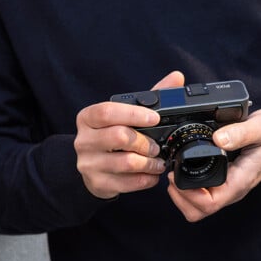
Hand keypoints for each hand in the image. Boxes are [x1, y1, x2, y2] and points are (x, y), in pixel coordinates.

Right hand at [75, 71, 185, 198]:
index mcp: (88, 118)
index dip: (133, 114)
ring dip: (149, 163)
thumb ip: (150, 97)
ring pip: (126, 162)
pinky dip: (145, 179)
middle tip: (157, 147)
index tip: (155, 119)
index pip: (106, 112)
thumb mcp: (125, 115)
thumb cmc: (112, 135)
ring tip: (158, 162)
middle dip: (145, 142)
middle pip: (119, 137)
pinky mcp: (97, 183)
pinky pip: (127, 183)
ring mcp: (87, 164)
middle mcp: (83, 140)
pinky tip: (151, 175)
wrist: (93, 167)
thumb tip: (177, 77)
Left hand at [167, 108, 260, 221]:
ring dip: (181, 196)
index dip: (187, 195)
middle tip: (171, 174)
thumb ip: (240, 132)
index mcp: (239, 181)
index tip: (176, 176)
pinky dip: (188, 189)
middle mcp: (233, 189)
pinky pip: (202, 196)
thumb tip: (218, 139)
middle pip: (199, 211)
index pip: (208, 204)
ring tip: (174, 173)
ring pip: (199, 207)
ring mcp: (229, 187)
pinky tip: (183, 170)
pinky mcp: (225, 181)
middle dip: (179, 198)